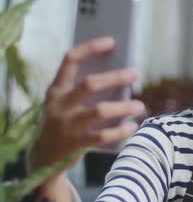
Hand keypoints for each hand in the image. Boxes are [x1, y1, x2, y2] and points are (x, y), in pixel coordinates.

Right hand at [29, 37, 143, 171]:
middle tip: (136, 74)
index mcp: (56, 89)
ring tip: (140, 106)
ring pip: (100, 110)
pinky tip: (132, 126)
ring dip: (123, 107)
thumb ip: (84, 90)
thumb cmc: (63, 122)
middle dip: (116, 77)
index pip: (70, 60)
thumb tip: (121, 76)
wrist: (43, 159)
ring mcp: (66, 125)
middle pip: (90, 84)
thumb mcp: (65, 103)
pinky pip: (102, 135)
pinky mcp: (75, 144)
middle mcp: (59, 104)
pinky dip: (120, 130)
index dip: (90, 48)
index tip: (111, 41)